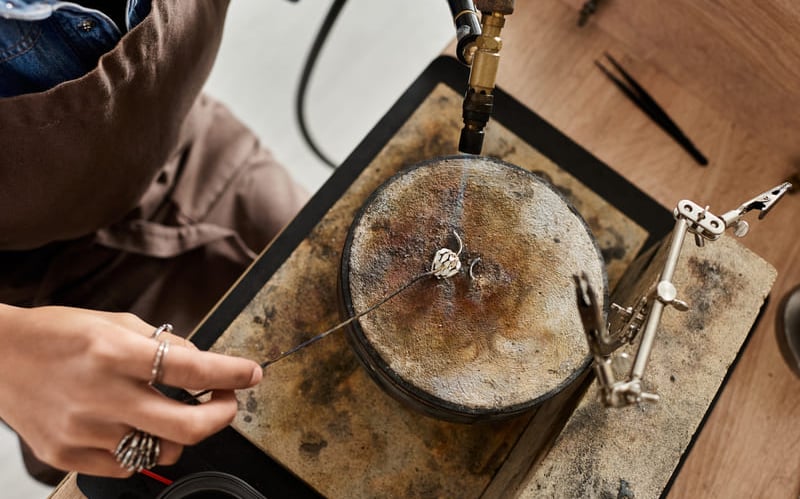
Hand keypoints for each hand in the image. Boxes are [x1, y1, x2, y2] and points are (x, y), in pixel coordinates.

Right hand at [0, 304, 261, 477]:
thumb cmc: (57, 334)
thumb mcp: (115, 322)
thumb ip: (164, 344)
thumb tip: (204, 364)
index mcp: (114, 353)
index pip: (192, 369)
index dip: (231, 373)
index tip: (251, 373)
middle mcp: (102, 395)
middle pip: (187, 427)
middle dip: (223, 416)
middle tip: (226, 401)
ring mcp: (85, 431)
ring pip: (163, 451)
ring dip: (182, 433)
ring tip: (172, 411)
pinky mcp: (69, 455)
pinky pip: (129, 466)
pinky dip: (144, 447)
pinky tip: (135, 426)